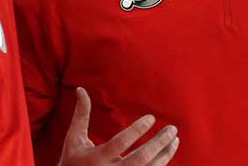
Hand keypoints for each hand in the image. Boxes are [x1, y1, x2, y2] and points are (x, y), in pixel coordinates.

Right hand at [58, 87, 179, 165]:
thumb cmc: (72, 161)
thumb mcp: (74, 139)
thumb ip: (81, 115)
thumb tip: (81, 89)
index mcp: (97, 158)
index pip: (120, 142)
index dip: (137, 129)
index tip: (152, 117)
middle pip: (140, 159)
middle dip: (159, 143)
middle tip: (173, 129)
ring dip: (165, 155)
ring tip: (175, 140)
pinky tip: (167, 154)